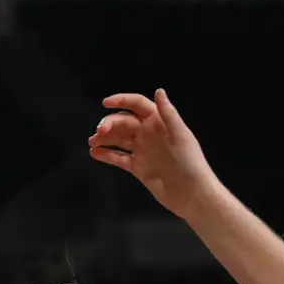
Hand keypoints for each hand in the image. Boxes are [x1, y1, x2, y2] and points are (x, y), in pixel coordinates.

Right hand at [87, 89, 221, 219]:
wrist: (191, 193)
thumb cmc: (190, 162)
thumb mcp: (181, 135)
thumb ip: (169, 113)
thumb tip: (159, 90)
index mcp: (159, 123)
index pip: (138, 105)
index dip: (122, 101)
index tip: (105, 103)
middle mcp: (148, 134)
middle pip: (123, 122)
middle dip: (109, 124)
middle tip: (99, 132)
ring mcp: (141, 150)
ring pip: (118, 139)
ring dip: (104, 138)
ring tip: (92, 142)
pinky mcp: (137, 166)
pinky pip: (118, 157)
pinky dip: (106, 154)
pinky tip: (94, 153)